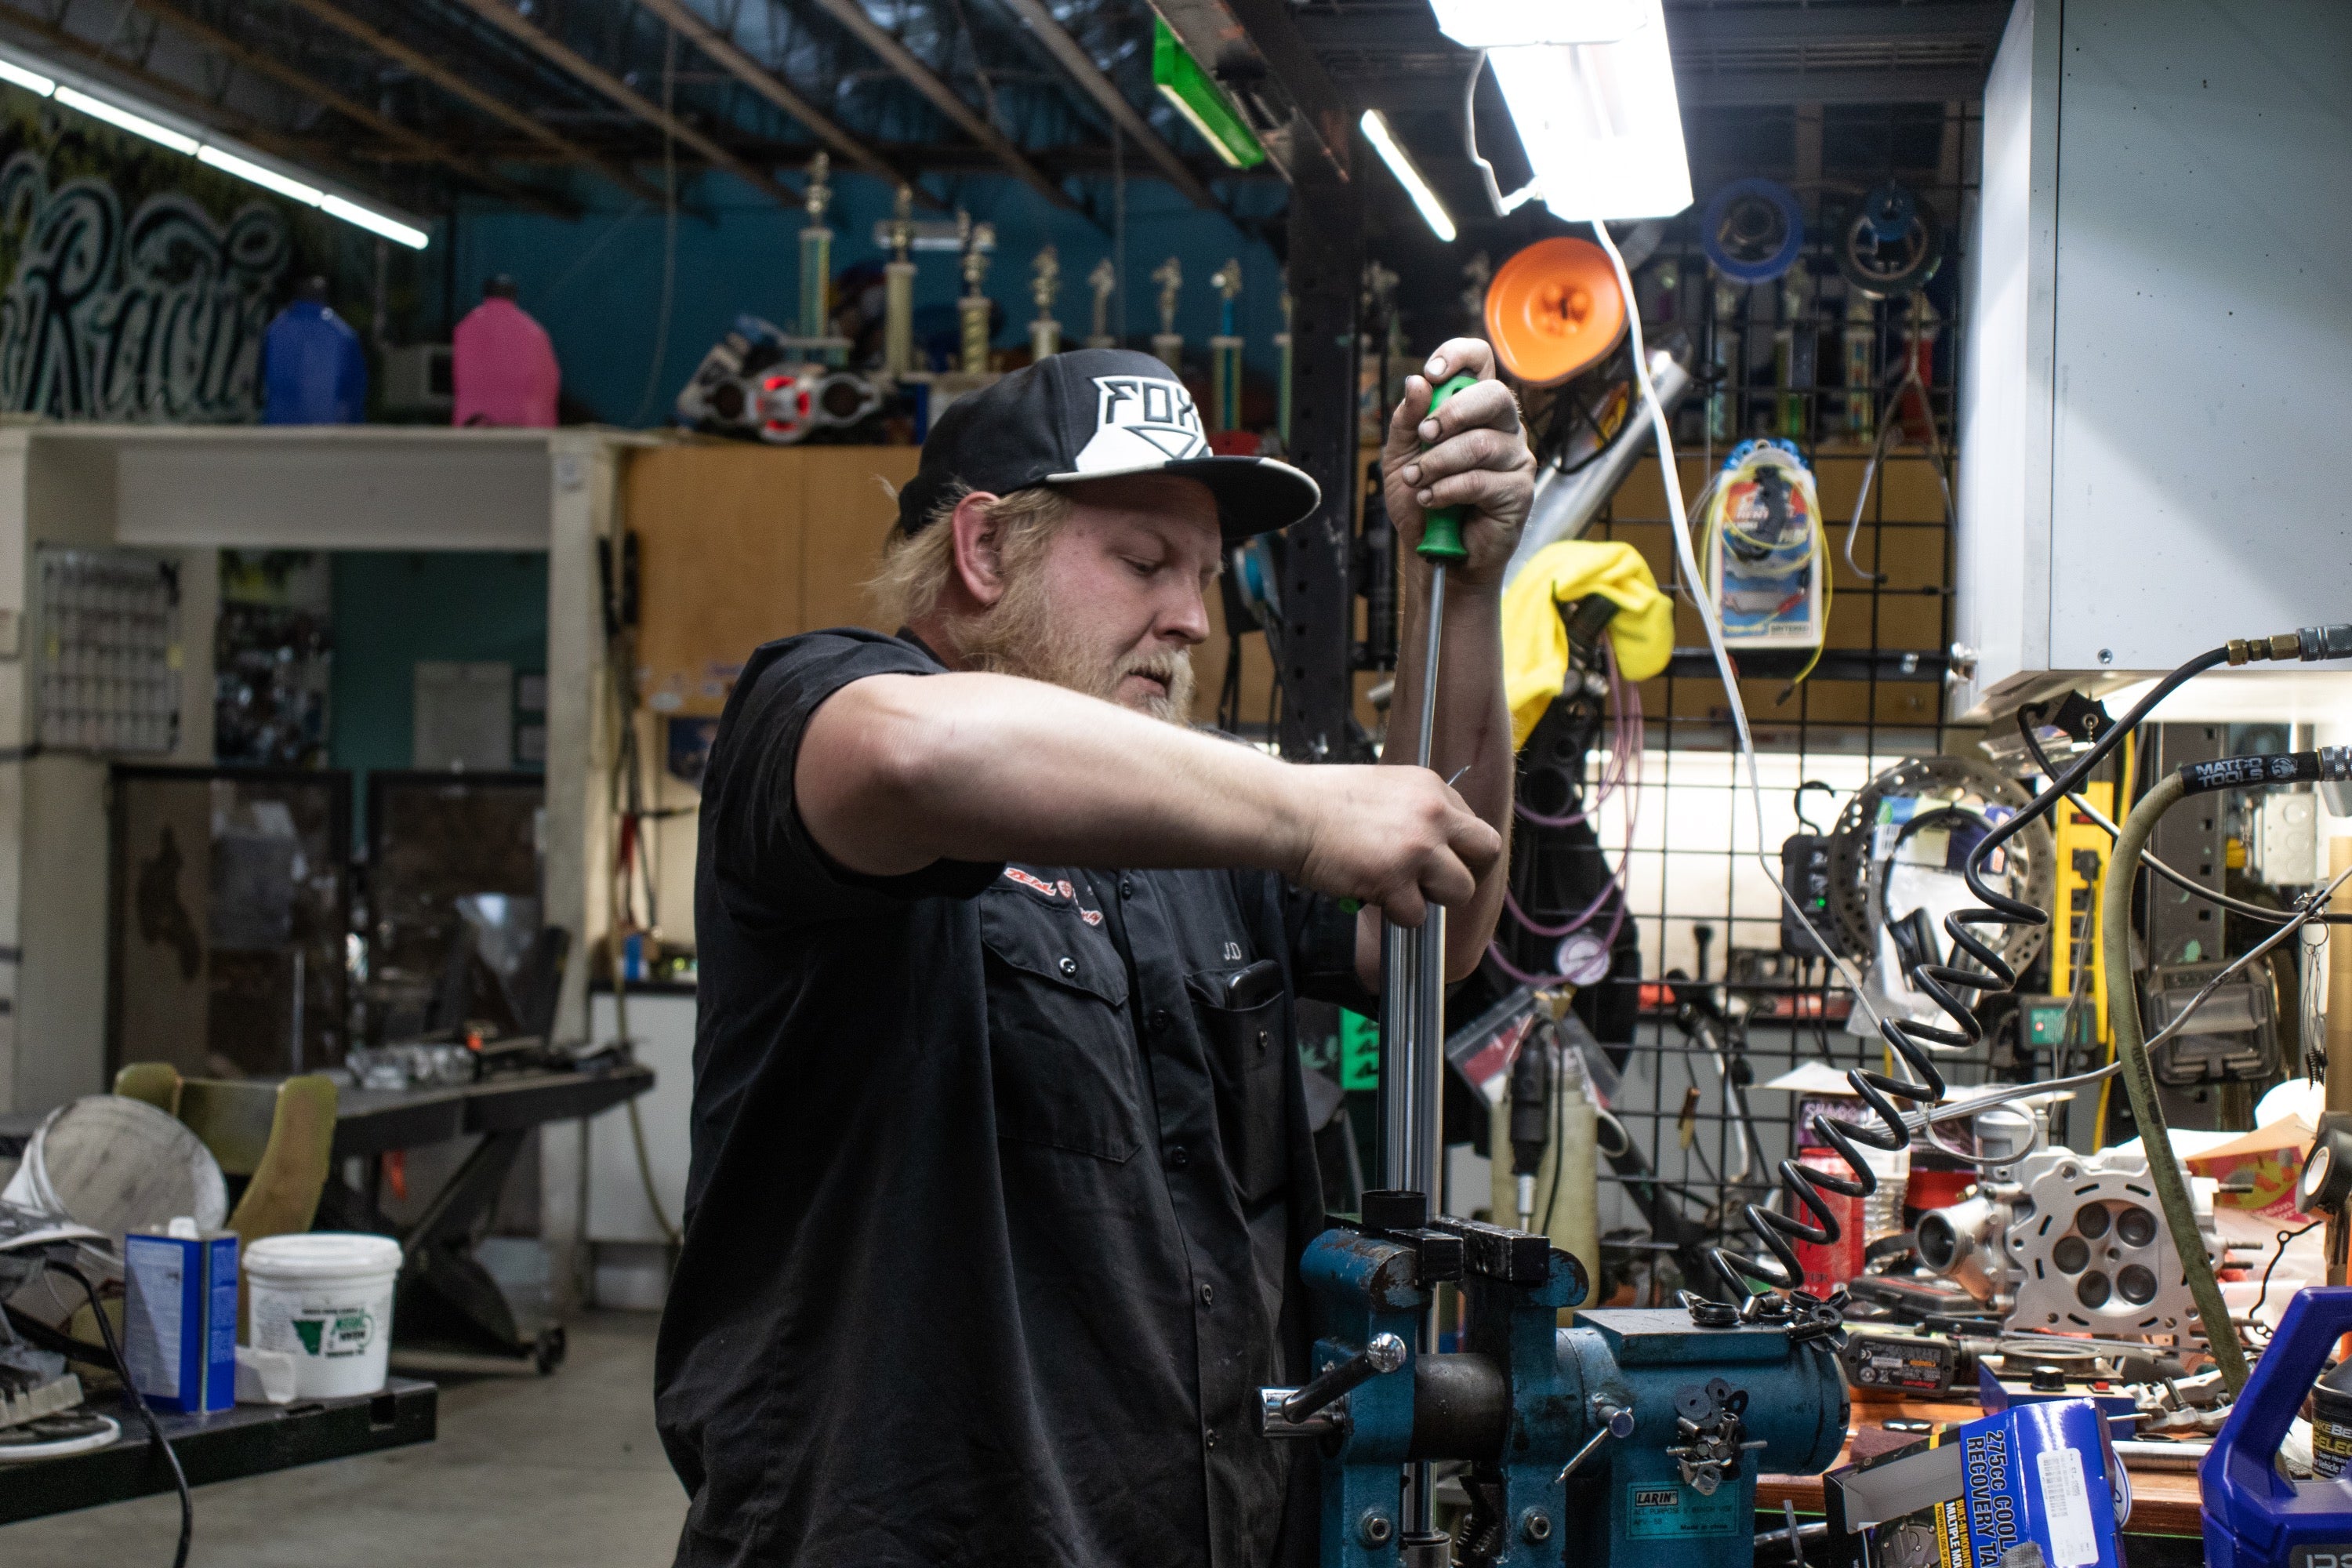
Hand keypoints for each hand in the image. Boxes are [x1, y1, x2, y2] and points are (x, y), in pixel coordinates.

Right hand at [1286, 765, 1502, 926]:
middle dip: (1465, 872)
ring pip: (1459, 890)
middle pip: (1487, 852)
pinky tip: (1372, 896)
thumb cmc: (1321, 800)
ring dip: (1431, 898)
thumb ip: (1414, 809)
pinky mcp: (1394, 879)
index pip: (1474, 825)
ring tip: (1397, 890)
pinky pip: (1416, 915)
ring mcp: (1417, 847)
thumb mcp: (1383, 787)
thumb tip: (1433, 841)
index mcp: (1430, 787)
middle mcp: (1432, 814)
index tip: (1442, 862)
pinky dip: (1396, 915)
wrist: (1287, 811)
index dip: (1460, 850)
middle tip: (1438, 884)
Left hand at [1383, 337, 1536, 590]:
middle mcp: (1502, 427)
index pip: (1480, 361)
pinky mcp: (1519, 491)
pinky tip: (1432, 501)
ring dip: (1439, 462)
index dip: (1458, 356)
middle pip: (1494, 394)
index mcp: (1475, 409)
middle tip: (1425, 436)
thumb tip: (1416, 382)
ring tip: (1419, 481)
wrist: (1435, 553)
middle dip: (1452, 413)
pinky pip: (1482, 481)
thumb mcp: (1401, 456)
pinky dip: (1448, 490)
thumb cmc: (1424, 500)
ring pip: (1482, 443)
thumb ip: (1407, 420)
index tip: (1432, 373)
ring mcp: (1515, 458)